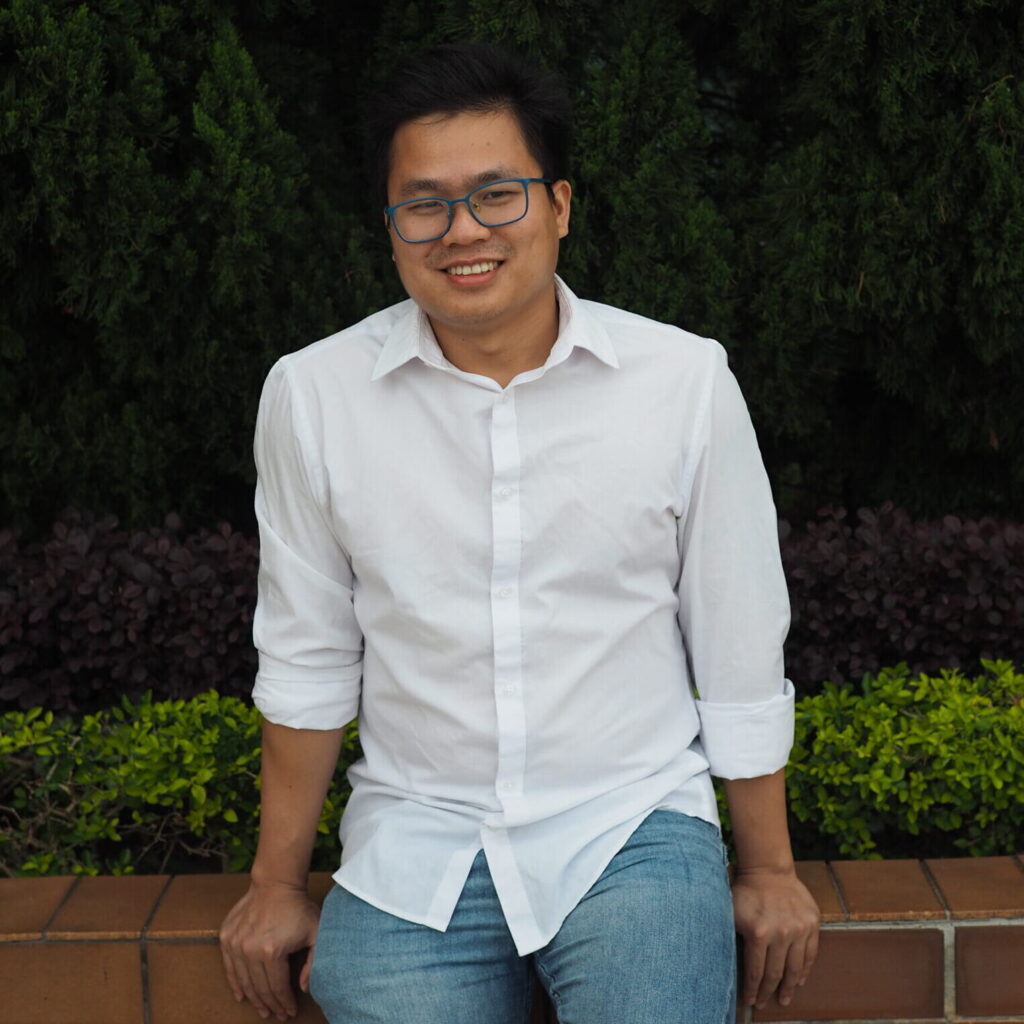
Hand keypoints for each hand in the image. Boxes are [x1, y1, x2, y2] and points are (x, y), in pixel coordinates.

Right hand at [219, 881, 320, 1020]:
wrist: (276, 883)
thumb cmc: (298, 907)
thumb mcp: (316, 933)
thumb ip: (313, 963)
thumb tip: (303, 988)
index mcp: (272, 951)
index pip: (277, 988)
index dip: (284, 1003)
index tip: (289, 1012)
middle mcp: (250, 951)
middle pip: (260, 988)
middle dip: (270, 1005)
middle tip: (276, 1014)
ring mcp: (236, 944)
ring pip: (243, 982)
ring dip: (253, 999)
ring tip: (262, 1009)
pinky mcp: (226, 938)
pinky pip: (229, 968)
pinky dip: (235, 984)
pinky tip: (242, 995)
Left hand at [731, 867, 819, 1009]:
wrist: (768, 869)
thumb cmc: (745, 891)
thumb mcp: (730, 913)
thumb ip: (730, 937)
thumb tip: (723, 964)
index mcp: (758, 933)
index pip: (756, 971)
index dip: (753, 989)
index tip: (750, 1001)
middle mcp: (781, 934)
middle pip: (776, 973)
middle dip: (769, 992)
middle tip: (764, 1004)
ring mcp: (799, 929)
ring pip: (796, 968)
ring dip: (789, 987)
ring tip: (784, 999)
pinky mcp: (812, 923)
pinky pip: (810, 953)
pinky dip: (805, 970)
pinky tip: (799, 980)